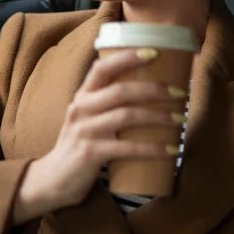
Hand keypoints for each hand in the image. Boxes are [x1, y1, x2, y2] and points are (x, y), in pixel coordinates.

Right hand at [12, 49, 185, 224]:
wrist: (53, 180)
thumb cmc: (80, 146)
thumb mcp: (87, 119)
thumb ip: (107, 105)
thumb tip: (149, 93)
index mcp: (83, 96)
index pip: (102, 68)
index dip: (127, 57)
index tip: (154, 52)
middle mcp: (81, 109)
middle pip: (121, 91)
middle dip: (155, 89)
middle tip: (181, 93)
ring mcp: (85, 131)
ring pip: (127, 116)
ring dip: (158, 117)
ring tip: (179, 120)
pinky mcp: (90, 154)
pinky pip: (127, 148)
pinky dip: (152, 148)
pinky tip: (169, 150)